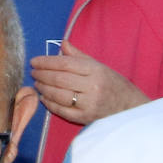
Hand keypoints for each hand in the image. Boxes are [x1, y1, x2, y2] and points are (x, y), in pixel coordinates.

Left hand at [29, 41, 147, 126]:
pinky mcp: (85, 119)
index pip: (65, 64)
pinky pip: (63, 111)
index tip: (34, 61)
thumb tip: (62, 44)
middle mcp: (92, 87)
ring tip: (37, 83)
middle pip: (60, 79)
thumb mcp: (99, 66)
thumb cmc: (114, 84)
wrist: (130, 108)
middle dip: (42, 75)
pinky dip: (50, 104)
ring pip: (59, 95)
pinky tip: (44, 98)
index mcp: (95, 70)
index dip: (47, 62)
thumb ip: (79, 55)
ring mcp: (89, 104)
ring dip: (44, 88)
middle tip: (33, 72)